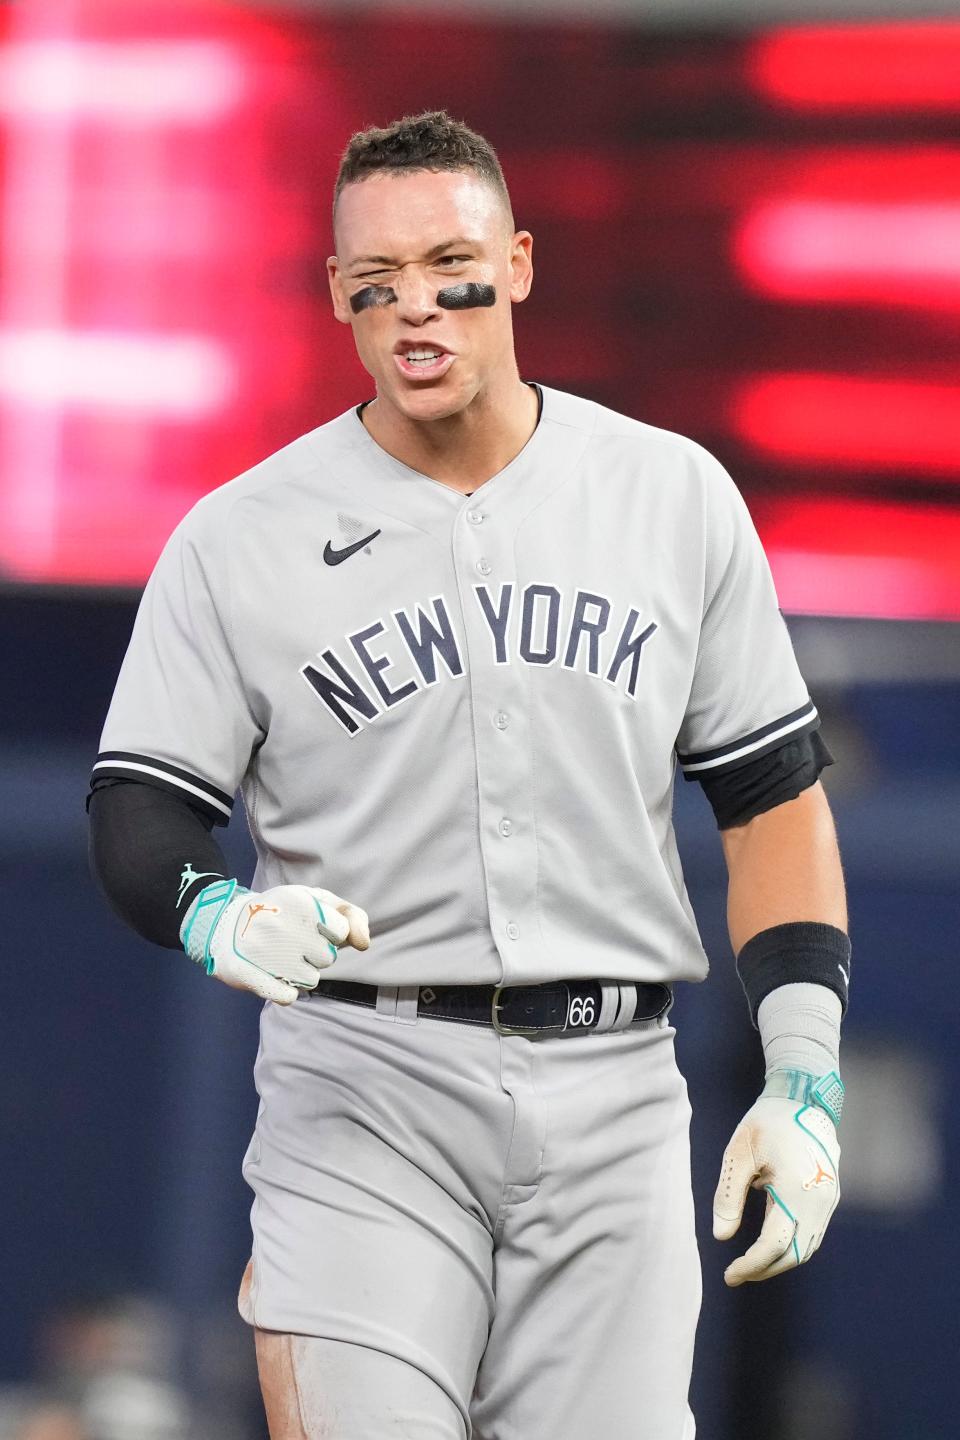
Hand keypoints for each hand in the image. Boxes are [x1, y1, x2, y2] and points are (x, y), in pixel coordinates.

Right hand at [180, 879, 369, 1004]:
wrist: (224, 924)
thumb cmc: (282, 911)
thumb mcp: (316, 899)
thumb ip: (350, 915)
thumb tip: (363, 944)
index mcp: (299, 901)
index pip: (341, 931)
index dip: (331, 933)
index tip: (314, 927)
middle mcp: (281, 925)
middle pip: (328, 958)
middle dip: (315, 953)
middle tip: (292, 942)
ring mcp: (263, 951)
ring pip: (311, 979)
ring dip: (300, 972)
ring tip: (280, 956)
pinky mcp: (248, 976)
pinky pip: (288, 997)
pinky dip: (285, 991)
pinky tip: (274, 977)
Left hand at [712, 1072, 841, 1285]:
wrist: (803, 1097)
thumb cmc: (766, 1122)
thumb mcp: (738, 1153)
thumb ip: (728, 1195)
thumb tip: (721, 1236)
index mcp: (796, 1190)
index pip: (775, 1245)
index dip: (751, 1265)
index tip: (728, 1275)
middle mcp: (819, 1200)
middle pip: (795, 1254)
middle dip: (764, 1269)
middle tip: (736, 1274)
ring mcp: (828, 1199)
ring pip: (808, 1248)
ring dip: (780, 1261)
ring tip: (750, 1264)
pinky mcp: (830, 1195)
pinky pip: (814, 1233)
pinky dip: (794, 1246)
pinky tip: (771, 1244)